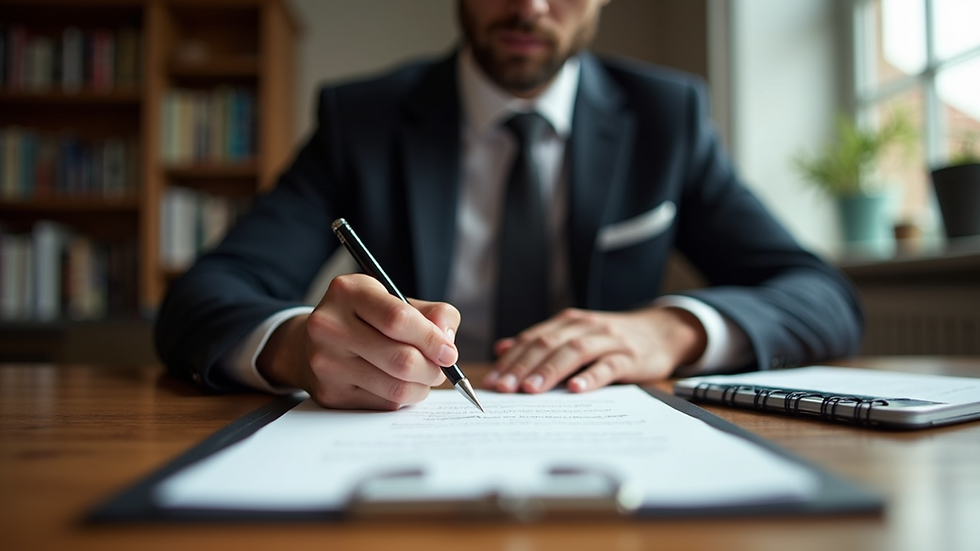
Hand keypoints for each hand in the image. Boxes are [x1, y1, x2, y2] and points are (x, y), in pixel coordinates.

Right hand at [256, 274, 459, 409]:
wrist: (311, 343)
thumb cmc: (365, 319)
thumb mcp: (395, 301)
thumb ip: (433, 313)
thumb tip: (447, 341)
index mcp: (348, 292)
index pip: (399, 319)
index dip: (432, 339)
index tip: (449, 352)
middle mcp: (330, 326)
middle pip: (401, 359)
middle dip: (432, 369)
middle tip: (441, 369)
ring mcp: (326, 363)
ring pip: (396, 388)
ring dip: (421, 387)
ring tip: (424, 377)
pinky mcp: (330, 393)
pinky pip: (384, 404)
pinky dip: (403, 398)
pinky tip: (400, 385)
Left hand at [484, 307, 706, 393]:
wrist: (662, 332)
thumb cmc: (611, 339)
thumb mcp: (575, 335)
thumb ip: (541, 341)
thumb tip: (501, 348)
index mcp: (568, 322)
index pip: (533, 338)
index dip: (511, 359)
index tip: (493, 381)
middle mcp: (585, 326)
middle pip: (549, 344)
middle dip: (523, 366)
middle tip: (505, 388)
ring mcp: (609, 340)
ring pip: (574, 352)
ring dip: (550, 370)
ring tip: (530, 389)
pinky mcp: (630, 357)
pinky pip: (608, 366)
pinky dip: (591, 377)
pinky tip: (575, 389)